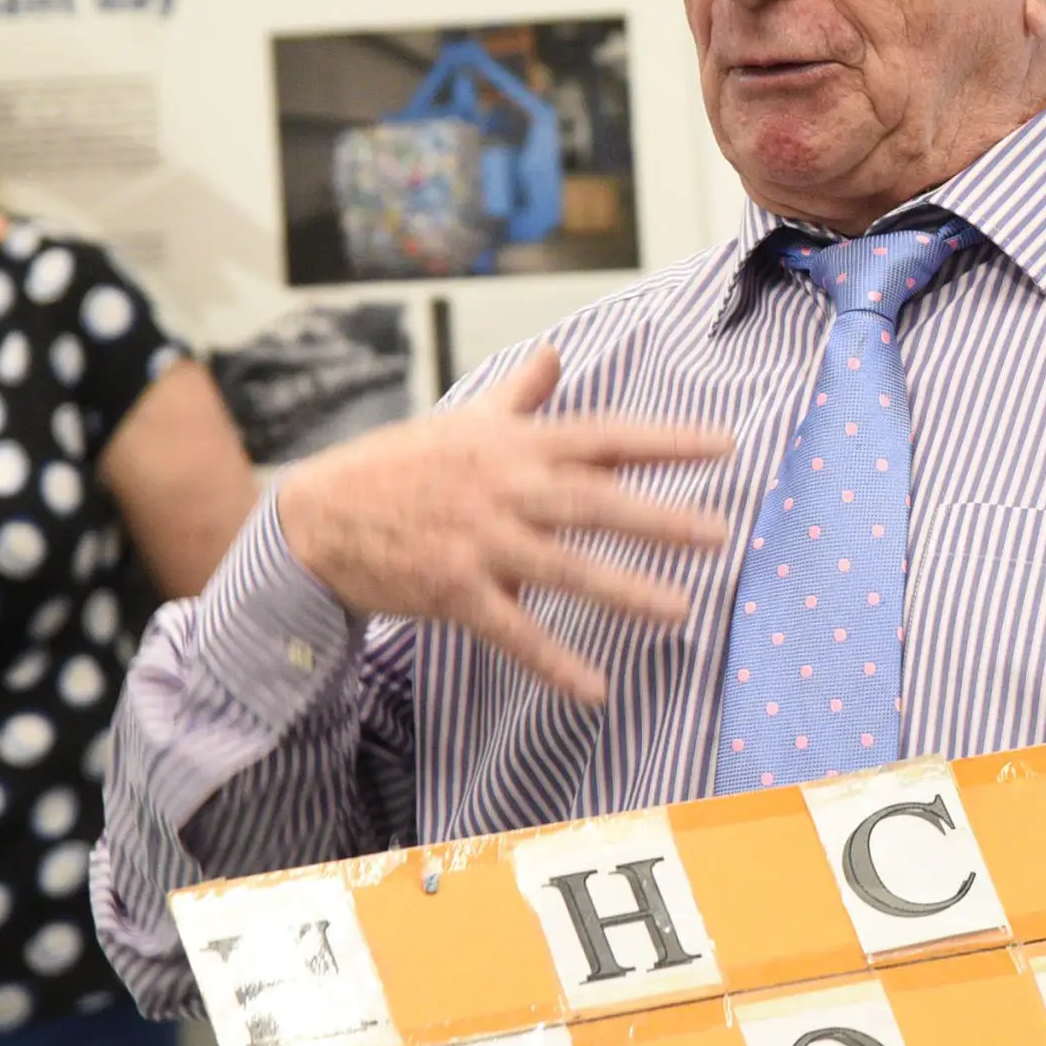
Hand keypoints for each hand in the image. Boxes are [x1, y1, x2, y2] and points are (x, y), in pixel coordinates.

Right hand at [276, 343, 731, 703]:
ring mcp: (479, 540)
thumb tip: (555, 354)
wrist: (321, 516)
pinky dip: (554, 662)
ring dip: (623, 590)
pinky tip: (596, 690)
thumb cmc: (401, 466)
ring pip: (564, 567)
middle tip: (720, 533)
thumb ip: (520, 395)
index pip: (604, 434)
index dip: (665, 440)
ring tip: (679, 610)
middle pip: (594, 500)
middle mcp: (504, 487)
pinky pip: (514, 633)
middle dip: (660, 517)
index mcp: (514, 443)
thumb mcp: (463, 422)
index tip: (724, 444)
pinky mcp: (454, 591)